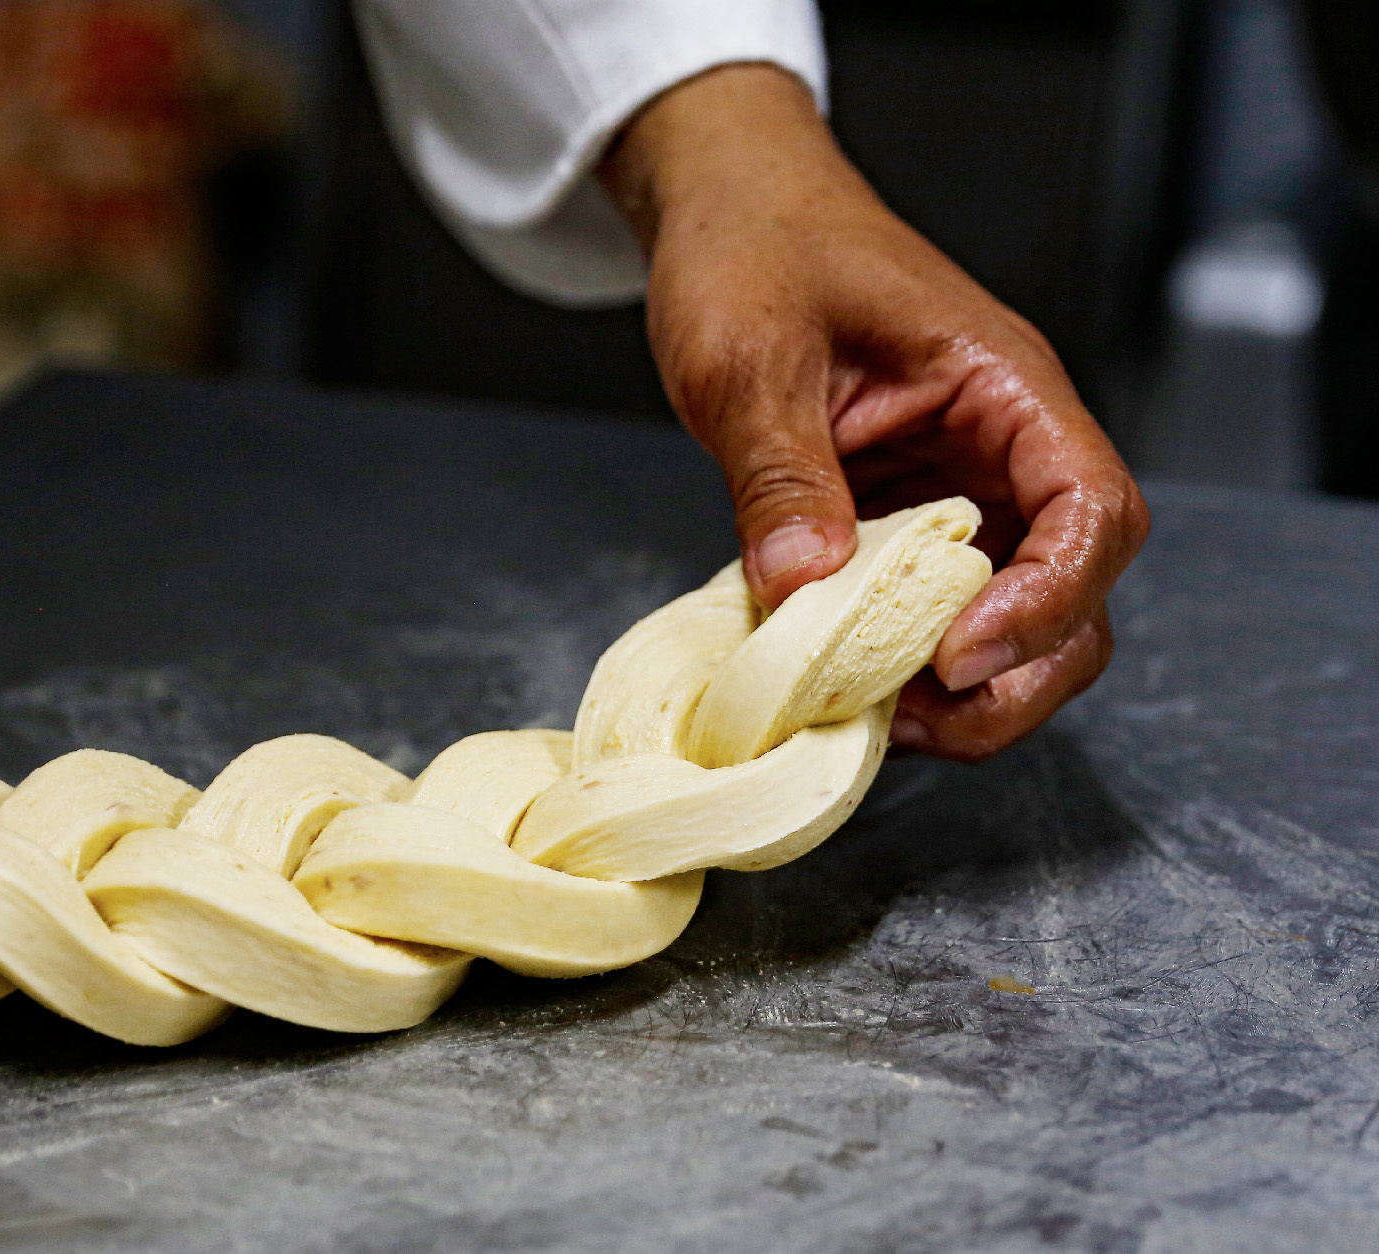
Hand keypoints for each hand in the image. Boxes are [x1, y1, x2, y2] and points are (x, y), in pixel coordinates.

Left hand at [599, 64, 1148, 760]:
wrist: (727, 211)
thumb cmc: (753, 251)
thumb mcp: (749, 360)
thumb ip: (780, 475)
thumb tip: (806, 586)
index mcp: (1000, 385)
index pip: (1091, 506)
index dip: (1048, 599)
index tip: (962, 654)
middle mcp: (1002, 444)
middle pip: (1081, 586)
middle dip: (1021, 670)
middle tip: (925, 719)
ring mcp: (962, 487)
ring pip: (1020, 614)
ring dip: (969, 686)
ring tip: (880, 717)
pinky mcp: (909, 519)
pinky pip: (938, 608)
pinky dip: (906, 663)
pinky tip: (846, 685)